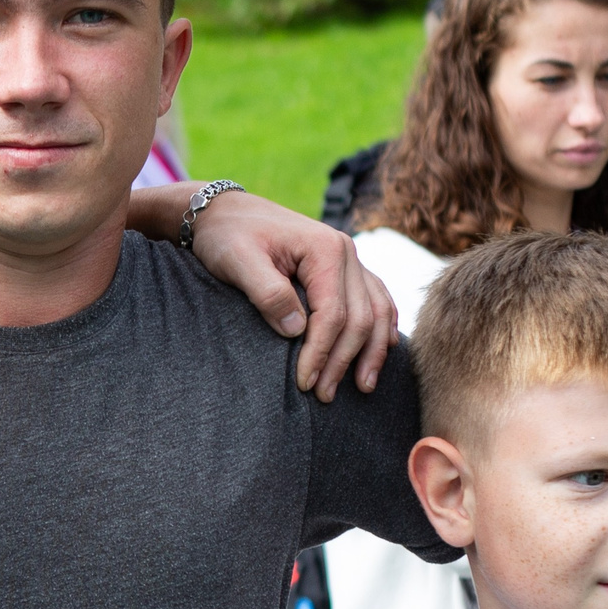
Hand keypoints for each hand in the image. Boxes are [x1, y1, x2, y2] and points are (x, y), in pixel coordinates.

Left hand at [186, 190, 395, 399]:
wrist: (224, 213)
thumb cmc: (227, 236)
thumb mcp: (238, 261)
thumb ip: (268, 293)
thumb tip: (297, 331)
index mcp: (325, 249)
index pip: (333, 313)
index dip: (321, 352)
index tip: (305, 383)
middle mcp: (346, 251)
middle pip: (361, 317)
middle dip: (343, 361)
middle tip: (324, 395)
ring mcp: (350, 259)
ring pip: (377, 311)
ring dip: (372, 351)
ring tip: (362, 387)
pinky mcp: (344, 267)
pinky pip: (376, 298)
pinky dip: (382, 326)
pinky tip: (383, 350)